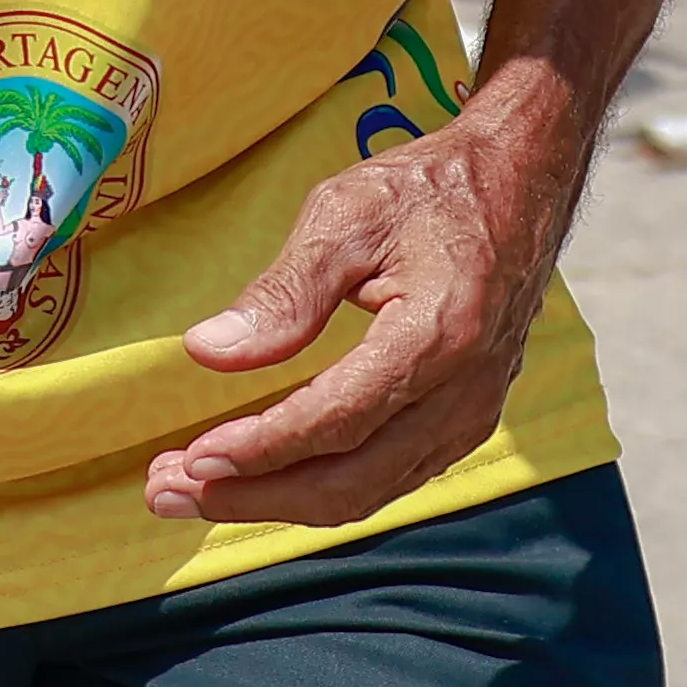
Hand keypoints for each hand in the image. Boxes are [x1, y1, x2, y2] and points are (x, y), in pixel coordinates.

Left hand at [143, 68, 589, 527]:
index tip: (193, 460)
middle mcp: (465, 393)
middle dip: (254, 496)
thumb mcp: (346, 213)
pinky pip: (390, 476)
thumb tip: (208, 352)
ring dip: (278, 501)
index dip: (263, 448)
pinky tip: (263, 477)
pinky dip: (321, 487)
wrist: (518, 186)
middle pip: (352, 479)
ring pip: (369, 490)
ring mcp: (473, 415)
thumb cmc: (427, 190)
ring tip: (195, 491)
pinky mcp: (467, 422)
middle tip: (168, 493)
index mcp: (440, 336)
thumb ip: (283, 292)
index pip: (339, 419)